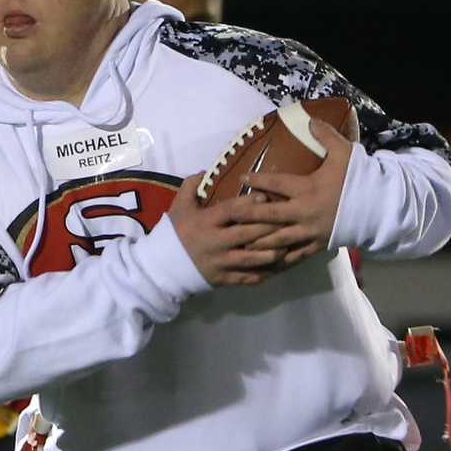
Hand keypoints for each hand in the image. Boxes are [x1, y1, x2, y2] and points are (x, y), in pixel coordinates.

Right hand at [169, 182, 288, 287]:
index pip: (233, 210)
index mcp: (206, 222)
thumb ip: (191, 186)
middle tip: (289, 220)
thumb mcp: (179, 206)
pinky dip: (263, 274)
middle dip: (270, 227)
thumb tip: (205, 170)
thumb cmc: (174, 233)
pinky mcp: (222, 279)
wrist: (160, 267)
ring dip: (271, 253)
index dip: (251, 203)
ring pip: (252, 258)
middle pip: (248, 233)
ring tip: (288, 247)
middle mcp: (216, 242)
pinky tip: (277, 269)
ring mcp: (220, 263)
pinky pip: (247, 278)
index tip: (268, 196)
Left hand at [233, 121, 353, 271]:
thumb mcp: (344, 154)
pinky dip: (276, 260)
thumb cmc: (358, 180)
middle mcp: (304, 212)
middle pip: (268, 215)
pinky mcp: (315, 246)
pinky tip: (261, 263)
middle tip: (227, 214)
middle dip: (246, 215)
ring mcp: (309, 232)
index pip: (276, 184)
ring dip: (256, 241)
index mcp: (308, 189)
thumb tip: (310, 120)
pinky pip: (292, 256)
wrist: (376, 208)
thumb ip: (326, 137)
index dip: (257, 181)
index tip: (241, 178)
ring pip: (276, 240)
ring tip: (237, 243)